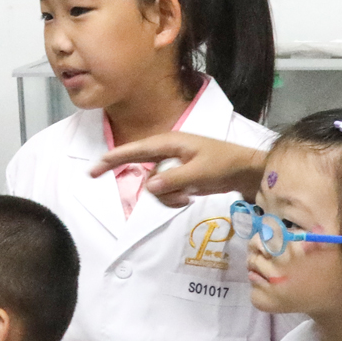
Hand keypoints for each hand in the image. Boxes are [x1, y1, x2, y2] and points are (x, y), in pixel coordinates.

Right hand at [88, 133, 265, 207]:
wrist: (246, 171)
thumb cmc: (225, 164)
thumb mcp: (200, 173)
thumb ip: (173, 180)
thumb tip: (149, 186)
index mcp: (170, 142)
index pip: (136, 150)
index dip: (114, 158)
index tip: (95, 167)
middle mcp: (168, 151)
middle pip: (138, 165)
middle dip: (130, 176)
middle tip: (95, 177)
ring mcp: (173, 164)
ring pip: (153, 185)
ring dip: (164, 196)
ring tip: (185, 197)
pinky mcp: (179, 176)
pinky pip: (165, 191)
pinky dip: (172, 198)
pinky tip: (187, 198)